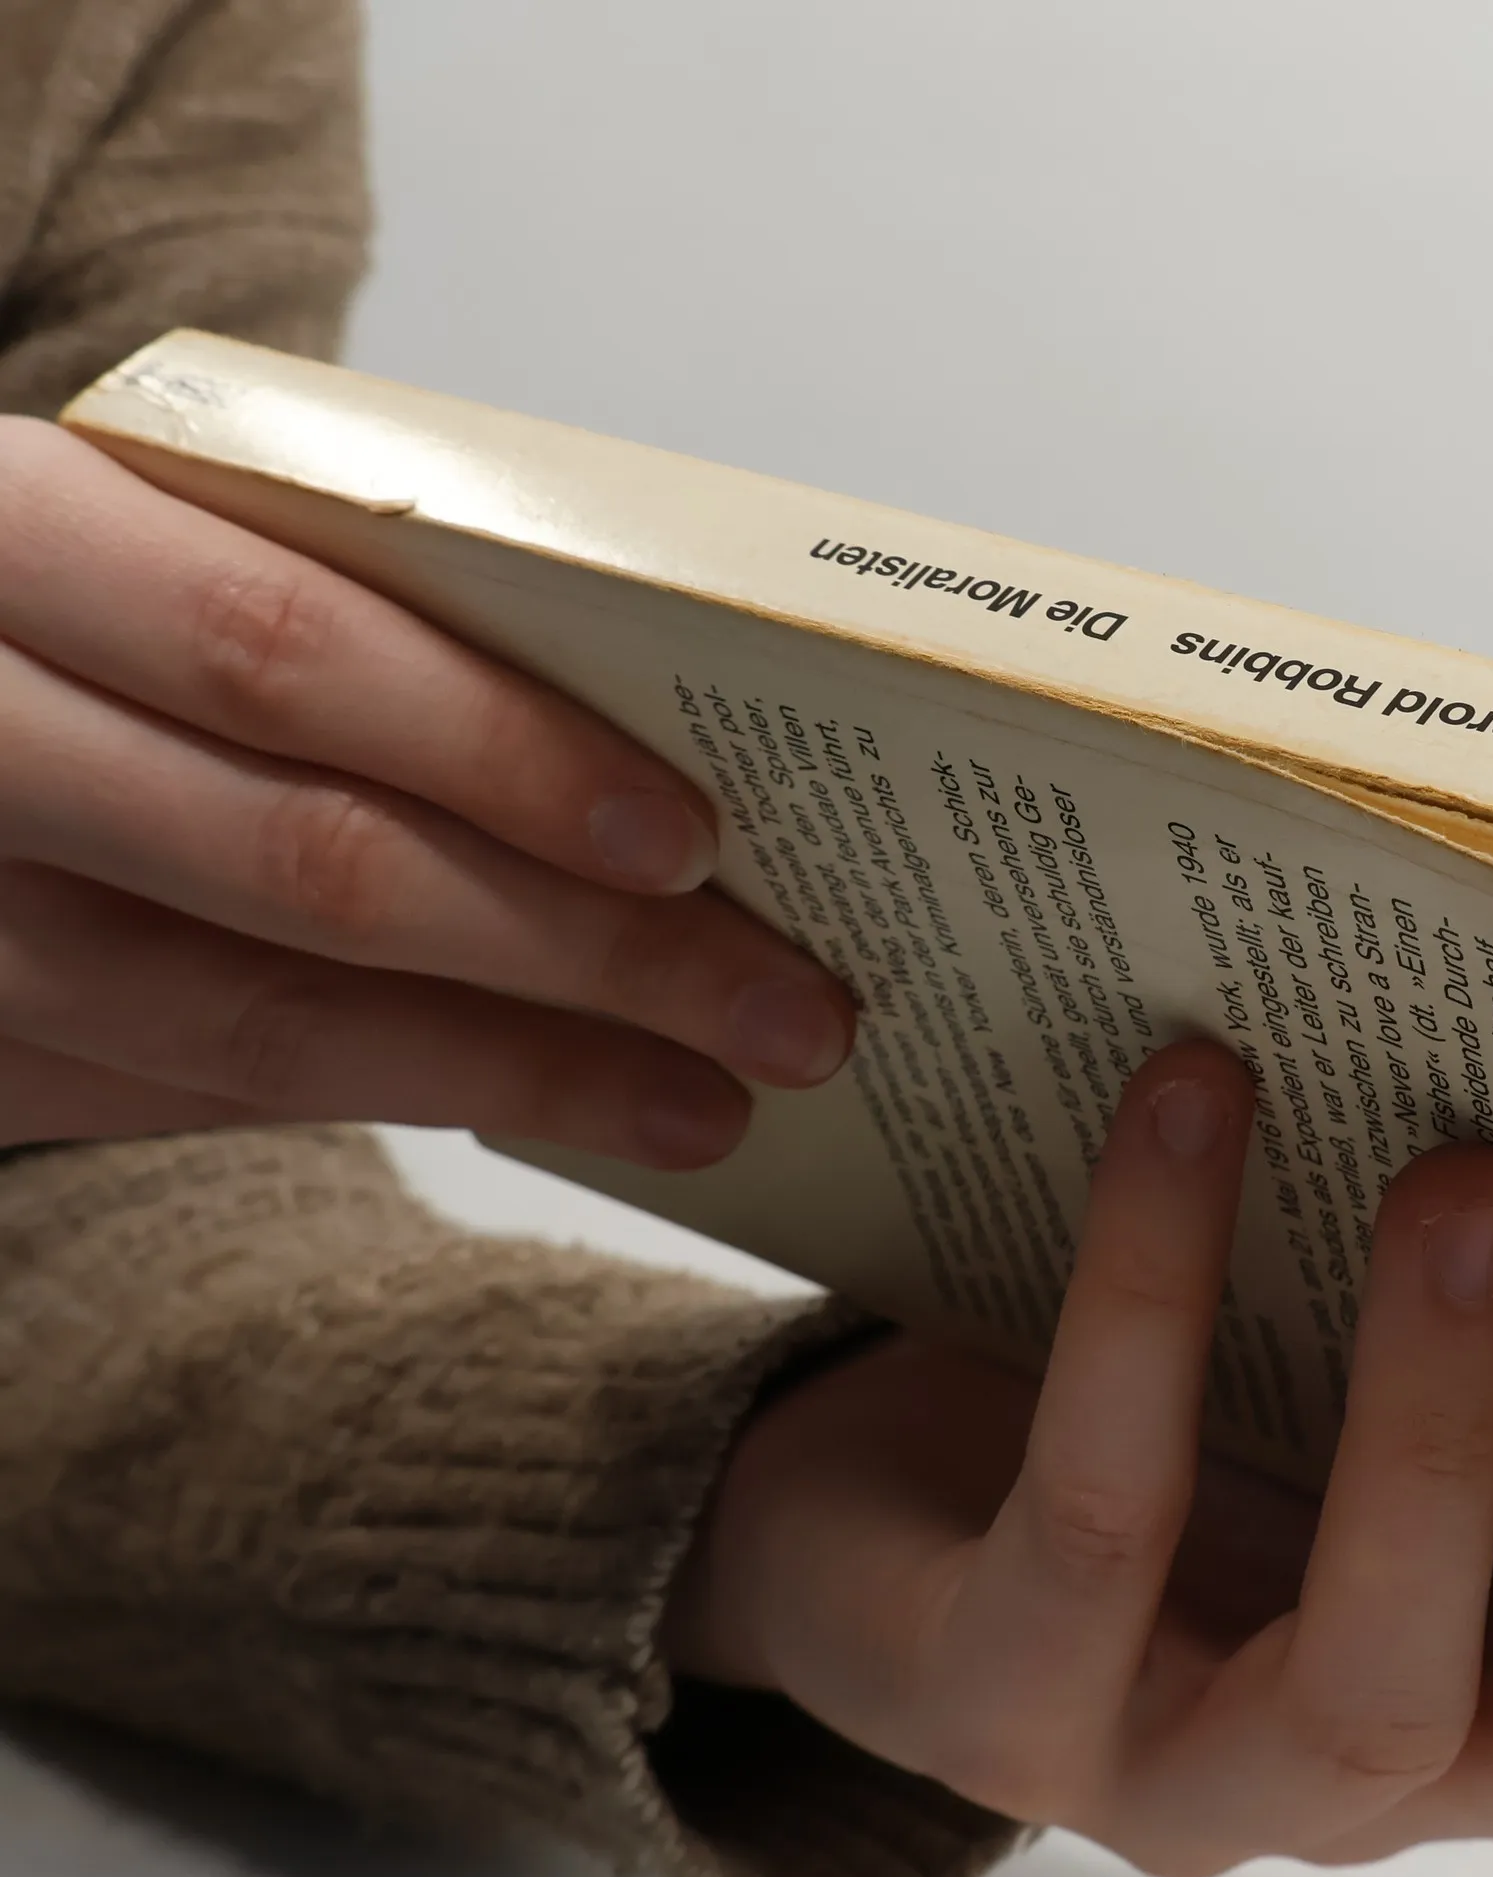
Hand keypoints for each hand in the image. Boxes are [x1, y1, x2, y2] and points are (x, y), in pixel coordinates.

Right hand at [0, 419, 854, 1159]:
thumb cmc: (64, 603)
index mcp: (22, 539)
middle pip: (309, 865)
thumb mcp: (150, 530)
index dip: (492, 750)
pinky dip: (404, 1098)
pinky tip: (551, 1106)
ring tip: (705, 1103)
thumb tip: (663, 722)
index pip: (277, 650)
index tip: (695, 843)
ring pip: (260, 1030)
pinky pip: (206, 1099)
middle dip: (584, 957)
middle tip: (791, 1016)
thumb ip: (334, 596)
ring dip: (520, 1075)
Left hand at [667, 1040, 1492, 1876]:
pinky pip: (1103, 1510)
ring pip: (1367, 1676)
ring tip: (1472, 1183)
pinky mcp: (999, 1695)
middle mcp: (1357, 1781)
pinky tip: (1184, 1109)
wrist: (866, 1508)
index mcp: (1479, 1711)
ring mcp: (1174, 1769)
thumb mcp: (1372, 1422)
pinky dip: (1156, 1299)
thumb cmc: (1163, 1449)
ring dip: (1442, 1420)